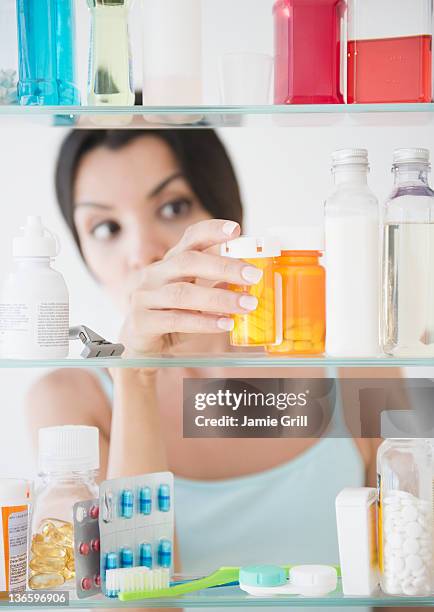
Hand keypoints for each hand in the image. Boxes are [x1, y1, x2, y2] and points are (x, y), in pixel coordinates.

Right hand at [120, 219, 262, 355]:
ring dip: (219, 298)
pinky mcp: (140, 321)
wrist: (139, 345)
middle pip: (188, 261)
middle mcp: (154, 274)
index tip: (236, 229)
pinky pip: (175, 319)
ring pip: (183, 293)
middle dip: (224, 266)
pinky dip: (204, 322)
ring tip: (247, 304)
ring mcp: (144, 296)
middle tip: (254, 275)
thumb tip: (248, 278)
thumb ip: (216, 286)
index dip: (211, 230)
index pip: (190, 238)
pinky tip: (225, 324)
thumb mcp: (195, 299)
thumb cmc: (171, 317)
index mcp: (170, 263)